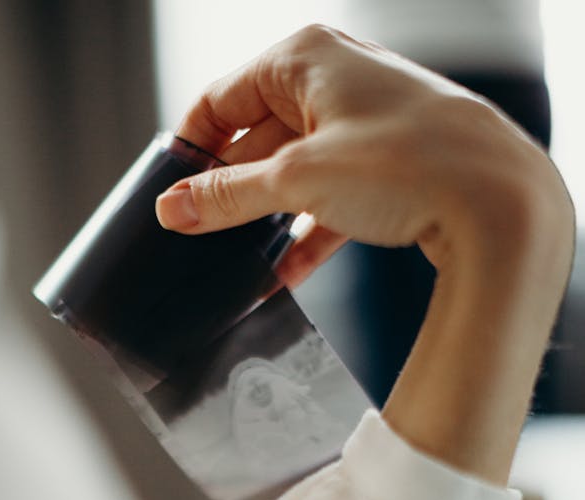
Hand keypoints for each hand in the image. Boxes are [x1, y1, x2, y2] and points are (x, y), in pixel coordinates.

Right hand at [157, 26, 574, 482]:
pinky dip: (304, 234)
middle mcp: (335, 82)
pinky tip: (282, 275)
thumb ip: (229, 196)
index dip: (189, 146)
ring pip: (293, 172)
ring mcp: (363, 126)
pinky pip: (328, 201)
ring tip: (235, 259)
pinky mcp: (386, 169)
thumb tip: (174, 208)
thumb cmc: (407, 163)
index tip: (169, 190)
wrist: (495, 202)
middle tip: (198, 232)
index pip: (222, 97)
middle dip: (228, 189)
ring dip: (265, 218)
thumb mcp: (298, 180)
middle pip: (255, 137)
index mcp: (305, 60)